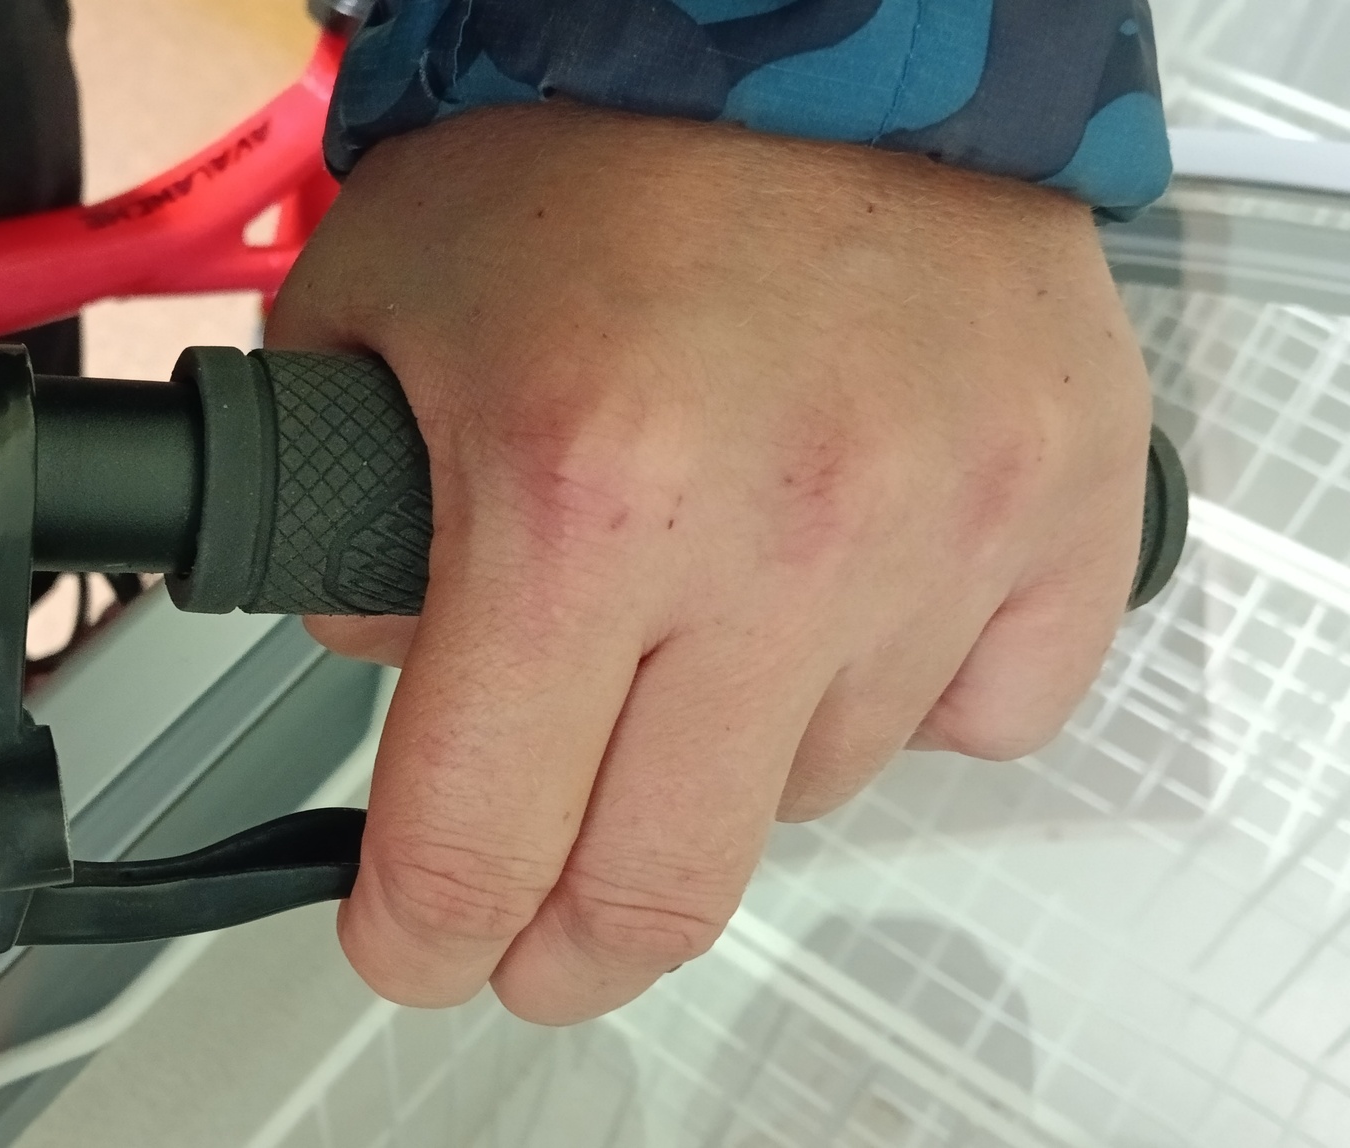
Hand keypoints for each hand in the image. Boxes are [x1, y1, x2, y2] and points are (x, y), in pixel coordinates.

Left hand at [266, 103, 1149, 1023]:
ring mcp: (945, 532)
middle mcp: (778, 532)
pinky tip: (833, 597)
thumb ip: (335, 524)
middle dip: (564, 946)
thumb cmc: (591, 150)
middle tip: (530, 935)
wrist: (804, 28)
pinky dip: (891, 695)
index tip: (416, 949)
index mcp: (576, 489)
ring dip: (723, 759)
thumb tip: (394, 672)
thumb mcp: (371, 317)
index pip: (476, 834)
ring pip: (808, 793)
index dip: (422, 934)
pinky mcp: (1065, 515)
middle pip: (657, 887)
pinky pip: (977, 717)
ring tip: (690, 624)